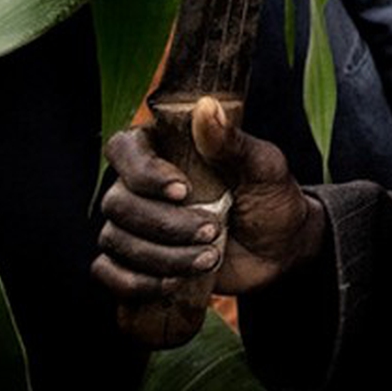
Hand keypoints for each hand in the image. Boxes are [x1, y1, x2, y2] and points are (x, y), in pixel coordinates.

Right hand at [92, 97, 324, 311]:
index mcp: (165, 149)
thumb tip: (205, 107)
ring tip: (208, 258)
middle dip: (166, 224)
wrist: (281, 245)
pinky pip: (109, 273)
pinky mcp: (137, 261)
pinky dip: (135, 282)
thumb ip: (233, 141)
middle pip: (119, 202)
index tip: (183, 190)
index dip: (144, 173)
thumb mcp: (263, 166)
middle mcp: (141, 185)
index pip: (124, 149)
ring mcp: (136, 225)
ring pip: (116, 240)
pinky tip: (173, 283)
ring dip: (162, 256)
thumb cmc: (271, 196)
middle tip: (212, 231)